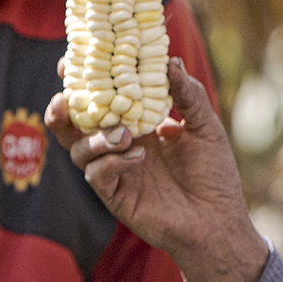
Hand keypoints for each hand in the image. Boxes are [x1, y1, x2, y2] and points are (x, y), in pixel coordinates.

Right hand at [45, 57, 269, 281]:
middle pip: (74, 124)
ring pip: (80, 149)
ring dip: (95, 136)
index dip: (84, 80)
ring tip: (124, 133)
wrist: (219, 221)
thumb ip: (188, 93)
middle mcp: (118, 145)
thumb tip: (172, 60)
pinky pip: (97, 175)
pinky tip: (138, 158)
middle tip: (66, 95)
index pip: (101, 97)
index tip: (72, 61)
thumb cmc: (213, 174)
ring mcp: (114, 171)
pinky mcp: (115, 196)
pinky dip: (112, 162)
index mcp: (135, 123)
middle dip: (63, 107)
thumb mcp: (205, 125)